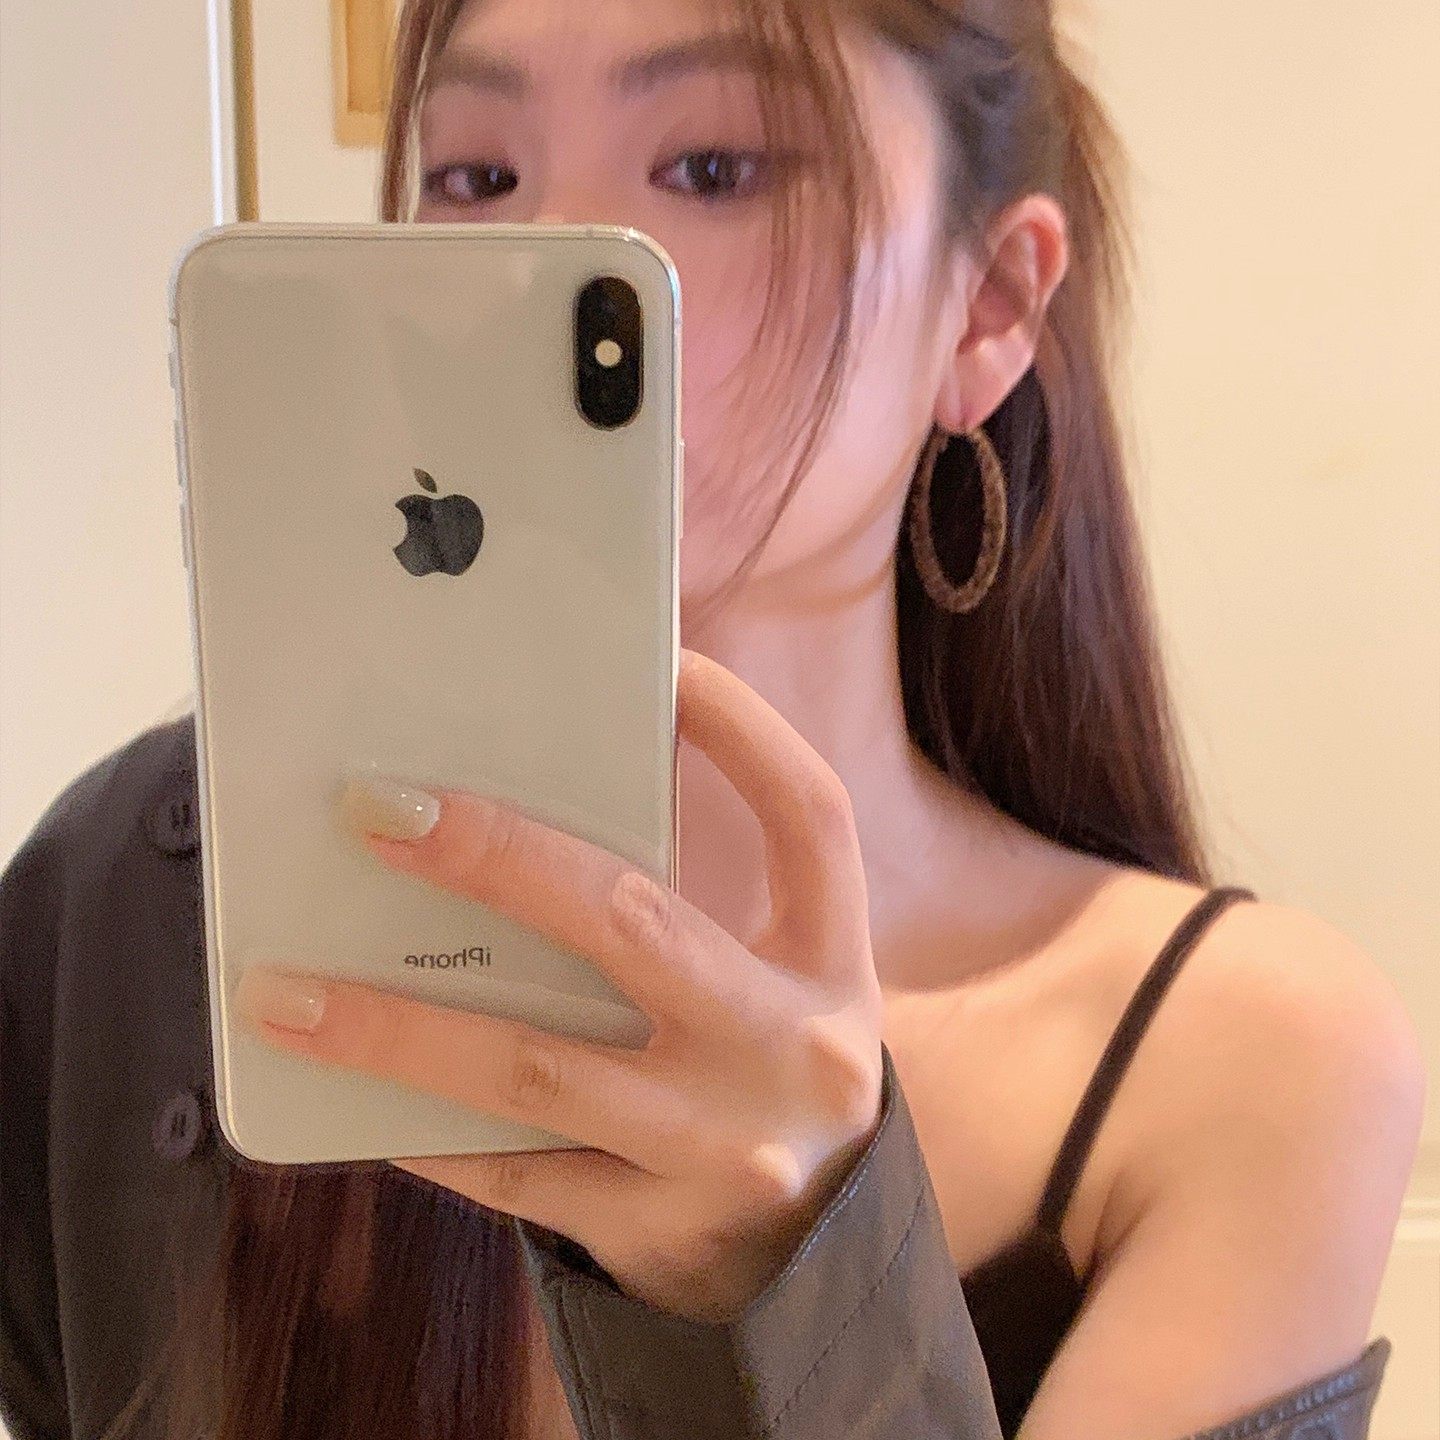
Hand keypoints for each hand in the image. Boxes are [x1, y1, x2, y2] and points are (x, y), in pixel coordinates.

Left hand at [235, 647, 885, 1322]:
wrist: (825, 1252)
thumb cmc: (769, 1073)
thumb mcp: (772, 984)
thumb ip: (683, 909)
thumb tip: (516, 821)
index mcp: (831, 960)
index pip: (809, 817)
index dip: (741, 729)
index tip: (661, 664)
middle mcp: (794, 1047)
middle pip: (635, 922)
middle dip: (495, 856)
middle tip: (374, 809)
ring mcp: (726, 1148)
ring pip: (539, 1070)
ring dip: (396, 1027)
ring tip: (279, 990)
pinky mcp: (662, 1229)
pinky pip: (518, 1175)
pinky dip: (426, 1129)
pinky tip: (346, 1092)